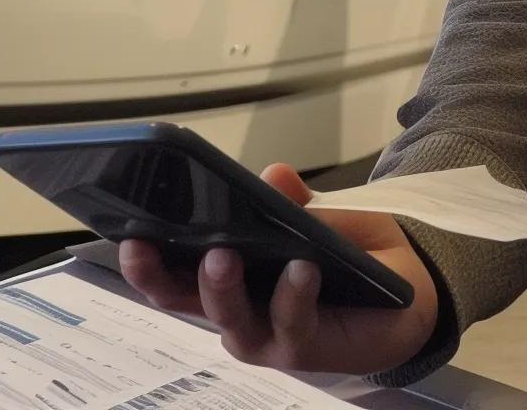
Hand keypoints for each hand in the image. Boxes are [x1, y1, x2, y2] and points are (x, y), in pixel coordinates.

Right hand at [115, 164, 440, 377]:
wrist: (406, 294)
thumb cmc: (349, 257)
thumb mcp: (321, 217)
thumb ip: (294, 201)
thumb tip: (273, 175)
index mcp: (225, 280)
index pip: (169, 272)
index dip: (140, 256)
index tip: (120, 228)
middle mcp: (235, 313)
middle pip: (182, 301)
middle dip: (159, 274)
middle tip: (148, 241)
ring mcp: (266, 338)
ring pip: (231, 319)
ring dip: (222, 287)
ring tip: (224, 254)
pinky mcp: (305, 350)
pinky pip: (292, 323)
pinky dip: (293, 294)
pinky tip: (300, 267)